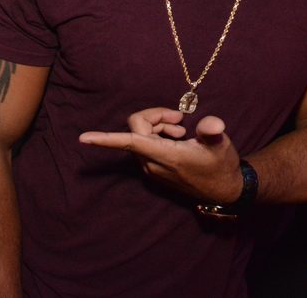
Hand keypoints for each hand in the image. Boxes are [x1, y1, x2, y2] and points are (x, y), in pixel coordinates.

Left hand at [79, 108, 241, 203]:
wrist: (224, 191)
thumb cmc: (220, 167)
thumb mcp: (220, 146)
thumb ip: (212, 132)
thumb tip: (212, 123)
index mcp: (164, 156)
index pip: (129, 142)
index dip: (105, 139)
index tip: (83, 139)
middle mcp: (152, 163)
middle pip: (137, 128)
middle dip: (155, 116)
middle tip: (179, 118)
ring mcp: (151, 167)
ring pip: (140, 135)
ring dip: (158, 125)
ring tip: (181, 129)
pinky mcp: (153, 168)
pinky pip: (145, 144)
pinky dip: (158, 135)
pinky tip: (178, 137)